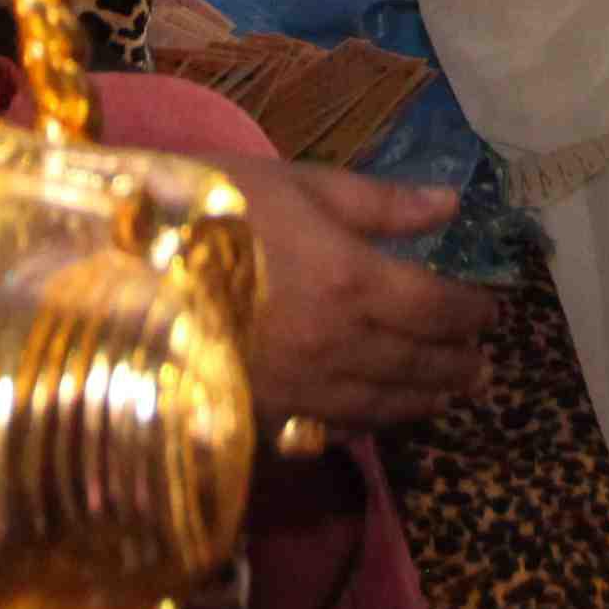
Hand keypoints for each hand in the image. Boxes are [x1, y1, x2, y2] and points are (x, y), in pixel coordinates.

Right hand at [234, 161, 500, 433]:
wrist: (117, 266)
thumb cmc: (209, 203)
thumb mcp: (295, 182)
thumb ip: (378, 203)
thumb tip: (451, 205)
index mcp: (352, 280)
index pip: (437, 308)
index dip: (472, 311)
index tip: (491, 308)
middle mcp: (339, 344)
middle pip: (419, 364)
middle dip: (459, 363)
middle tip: (484, 363)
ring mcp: (302, 387)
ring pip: (384, 404)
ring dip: (427, 399)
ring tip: (453, 394)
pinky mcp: (265, 411)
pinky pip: (335, 426)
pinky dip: (370, 422)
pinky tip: (381, 416)